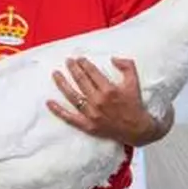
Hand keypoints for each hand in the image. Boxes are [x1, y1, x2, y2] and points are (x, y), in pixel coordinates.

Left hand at [47, 57, 170, 146]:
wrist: (137, 129)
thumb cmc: (135, 105)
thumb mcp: (135, 83)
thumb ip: (127, 66)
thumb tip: (114, 58)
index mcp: (109, 90)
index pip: (92, 73)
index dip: (84, 64)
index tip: (79, 59)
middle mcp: (98, 101)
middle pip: (81, 81)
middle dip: (73, 69)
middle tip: (67, 61)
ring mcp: (92, 114)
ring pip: (73, 96)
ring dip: (62, 84)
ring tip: (56, 74)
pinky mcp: (88, 126)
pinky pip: (70, 118)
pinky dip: (58, 111)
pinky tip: (49, 102)